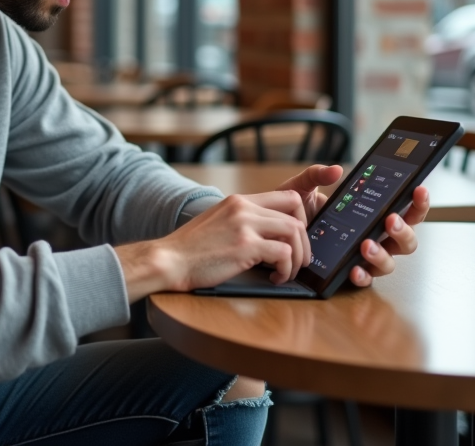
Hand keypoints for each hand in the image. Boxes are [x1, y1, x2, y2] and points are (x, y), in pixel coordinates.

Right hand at [114, 194, 310, 301]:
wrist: (169, 260)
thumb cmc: (191, 249)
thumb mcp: (217, 222)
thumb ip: (241, 221)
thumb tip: (267, 235)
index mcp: (238, 201)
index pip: (287, 196)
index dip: (301, 218)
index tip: (297, 239)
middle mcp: (244, 208)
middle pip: (296, 215)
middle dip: (304, 242)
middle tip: (299, 260)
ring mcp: (245, 225)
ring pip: (295, 233)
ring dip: (297, 257)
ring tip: (287, 272)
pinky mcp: (245, 246)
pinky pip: (283, 254)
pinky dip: (285, 269)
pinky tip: (275, 279)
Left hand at [267, 163, 430, 286]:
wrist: (276, 230)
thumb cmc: (297, 209)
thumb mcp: (304, 187)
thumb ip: (317, 175)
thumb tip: (335, 170)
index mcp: (373, 214)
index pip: (406, 209)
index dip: (418, 202)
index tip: (418, 189)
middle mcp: (375, 236)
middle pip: (406, 239)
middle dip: (403, 230)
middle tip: (390, 219)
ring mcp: (364, 256)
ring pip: (390, 262)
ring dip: (382, 254)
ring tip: (367, 245)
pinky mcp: (348, 271)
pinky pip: (364, 279)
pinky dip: (362, 275)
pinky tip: (354, 269)